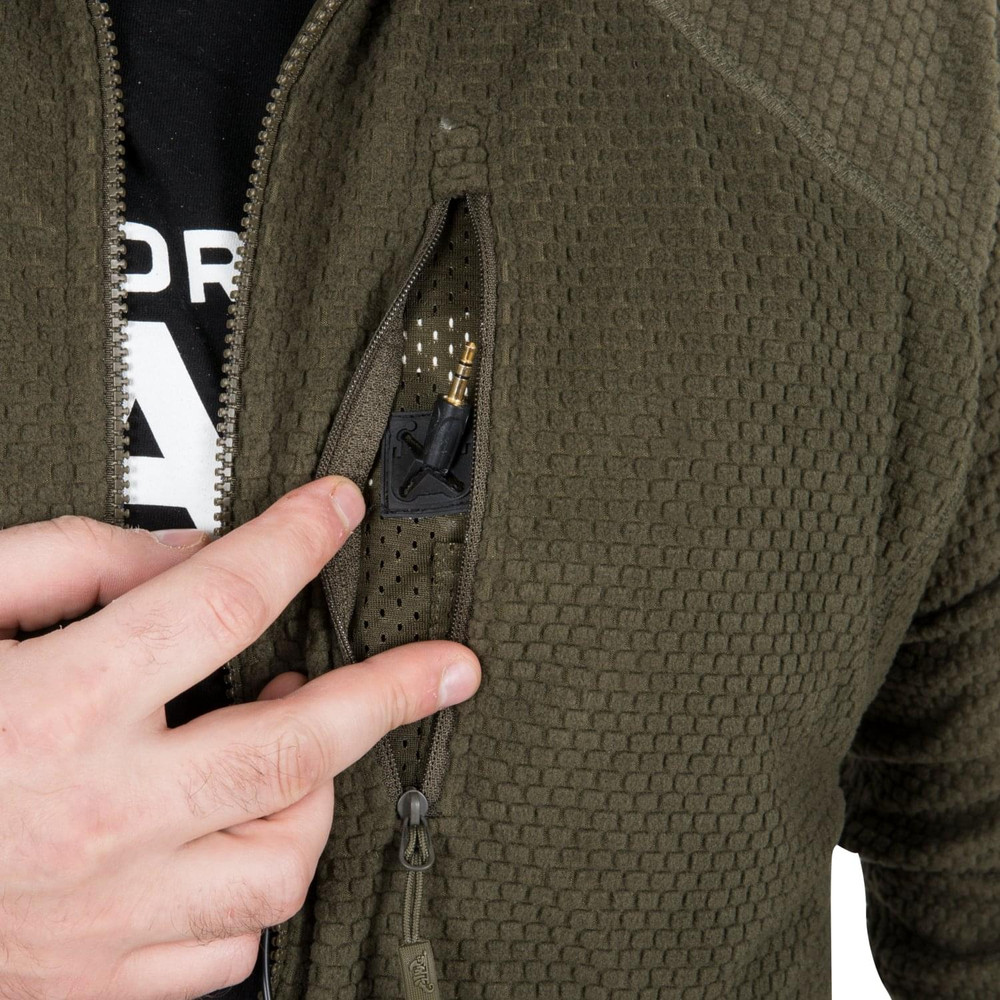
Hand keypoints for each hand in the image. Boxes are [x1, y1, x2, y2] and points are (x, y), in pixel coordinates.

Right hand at [0, 477, 480, 999]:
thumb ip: (72, 564)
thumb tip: (192, 553)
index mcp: (54, 707)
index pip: (220, 599)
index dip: (297, 539)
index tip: (341, 509)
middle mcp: (95, 815)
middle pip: (296, 747)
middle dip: (391, 694)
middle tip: (452, 666)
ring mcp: (103, 913)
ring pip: (280, 862)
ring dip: (318, 794)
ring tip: (302, 742)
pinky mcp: (95, 982)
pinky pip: (227, 950)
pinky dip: (257, 886)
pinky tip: (240, 836)